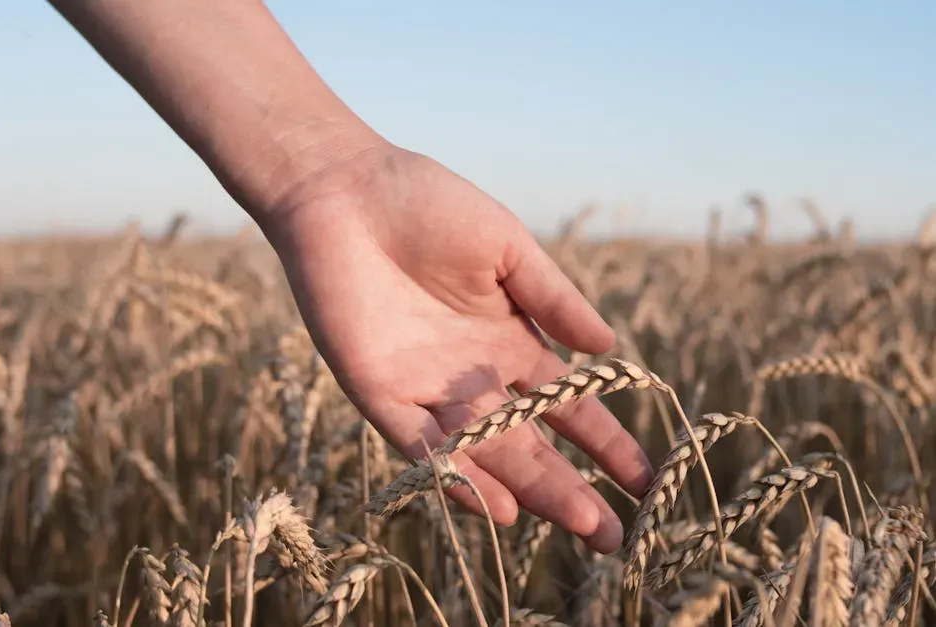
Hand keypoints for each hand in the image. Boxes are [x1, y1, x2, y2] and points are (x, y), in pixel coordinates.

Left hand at [266, 142, 653, 552]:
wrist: (344, 191)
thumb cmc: (429, 206)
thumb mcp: (507, 248)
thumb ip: (554, 298)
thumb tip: (609, 345)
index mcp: (509, 340)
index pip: (566, 404)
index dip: (605, 441)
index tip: (644, 478)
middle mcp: (474, 376)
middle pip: (530, 444)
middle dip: (573, 488)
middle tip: (613, 536)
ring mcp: (428, 389)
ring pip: (485, 453)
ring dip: (529, 491)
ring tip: (578, 525)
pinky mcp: (379, 393)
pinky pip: (422, 446)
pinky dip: (457, 476)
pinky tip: (496, 507)